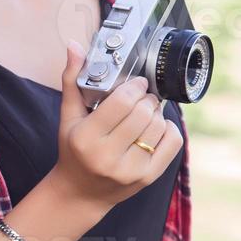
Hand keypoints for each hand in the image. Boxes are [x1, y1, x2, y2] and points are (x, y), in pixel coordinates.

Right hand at [47, 39, 183, 215]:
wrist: (80, 193)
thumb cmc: (74, 151)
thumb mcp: (68, 118)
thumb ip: (72, 81)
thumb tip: (74, 47)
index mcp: (86, 138)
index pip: (122, 103)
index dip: (134, 87)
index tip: (136, 83)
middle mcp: (108, 156)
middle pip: (144, 113)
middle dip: (146, 98)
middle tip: (142, 95)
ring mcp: (130, 170)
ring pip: (159, 126)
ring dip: (157, 112)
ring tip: (147, 110)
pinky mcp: (148, 177)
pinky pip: (172, 143)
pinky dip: (169, 128)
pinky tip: (157, 126)